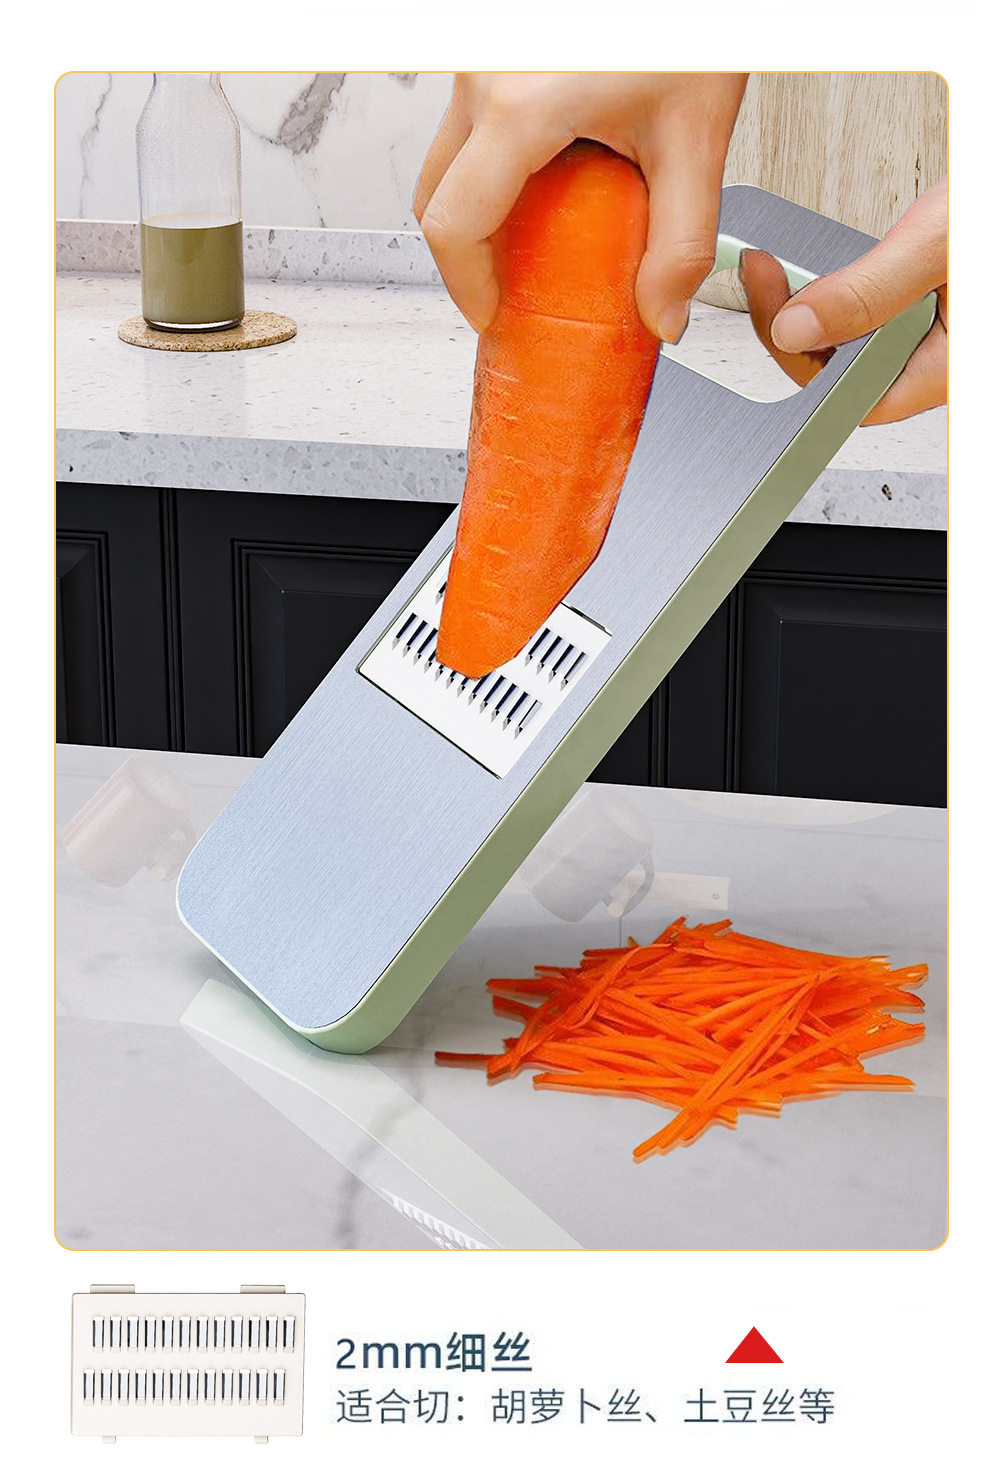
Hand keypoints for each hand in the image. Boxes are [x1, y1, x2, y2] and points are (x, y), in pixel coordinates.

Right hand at [414, 71, 747, 339]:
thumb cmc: (686, 21)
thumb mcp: (695, 139)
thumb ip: (682, 242)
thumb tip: (662, 315)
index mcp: (520, 104)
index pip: (454, 225)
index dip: (467, 287)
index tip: (494, 315)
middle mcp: (486, 75)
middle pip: (435, 197)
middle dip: (468, 256)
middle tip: (510, 290)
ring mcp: (484, 58)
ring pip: (447, 161)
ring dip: (480, 211)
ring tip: (536, 241)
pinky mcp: (495, 51)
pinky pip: (470, 128)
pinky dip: (493, 169)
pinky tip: (549, 185)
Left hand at [739, 178, 946, 424]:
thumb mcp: (940, 243)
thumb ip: (867, 292)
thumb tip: (796, 327)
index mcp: (948, 367)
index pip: (849, 398)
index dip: (798, 362)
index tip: (771, 308)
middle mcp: (945, 364)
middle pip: (848, 374)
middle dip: (799, 330)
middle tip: (768, 275)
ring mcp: (941, 342)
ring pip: (862, 348)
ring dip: (822, 313)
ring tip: (789, 272)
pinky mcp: (939, 315)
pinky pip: (881, 324)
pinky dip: (850, 301)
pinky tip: (832, 277)